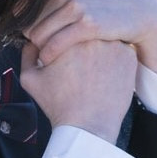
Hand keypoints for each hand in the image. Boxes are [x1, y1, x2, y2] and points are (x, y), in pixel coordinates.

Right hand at [20, 36, 136, 142]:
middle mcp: (93, 36)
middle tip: (78, 68)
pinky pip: (120, 49)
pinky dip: (113, 59)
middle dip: (81, 45)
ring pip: (104, 38)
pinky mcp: (129, 57)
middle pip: (86, 32)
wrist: (87, 127)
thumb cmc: (59, 105)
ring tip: (91, 72)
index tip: (62, 60)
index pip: (65, 30)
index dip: (62, 44)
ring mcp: (114, 45)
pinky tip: (105, 76)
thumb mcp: (31, 79)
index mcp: (68, 38)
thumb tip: (32, 39)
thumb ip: (28, 53)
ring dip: (99, 48)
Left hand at [24, 0, 156, 87]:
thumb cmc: (106, 5)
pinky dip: (47, 54)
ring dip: (37, 48)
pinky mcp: (88, 24)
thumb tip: (23, 3)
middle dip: (29, 36)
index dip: (23, 22)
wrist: (141, 11)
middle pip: (29, 20)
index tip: (27, 35)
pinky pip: (54, 44)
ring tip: (41, 56)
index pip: (25, 3)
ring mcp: (77, 6)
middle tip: (34, 49)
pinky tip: (47, 61)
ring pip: (38, 33)